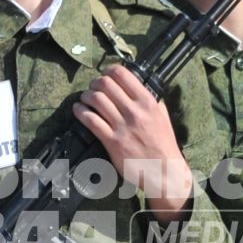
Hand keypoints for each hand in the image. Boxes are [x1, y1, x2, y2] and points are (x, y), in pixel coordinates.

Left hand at [74, 65, 195, 217]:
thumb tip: (137, 88)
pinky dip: (80, 111)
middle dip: (95, 83)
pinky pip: (90, 120)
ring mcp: (122, 127)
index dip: (109, 71)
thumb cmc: (163, 144)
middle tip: (93, 87)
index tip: (105, 74)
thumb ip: (150, 101)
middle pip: (106, 84)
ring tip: (85, 99)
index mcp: (147, 102)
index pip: (123, 75)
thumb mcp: (162, 116)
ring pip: (96, 100)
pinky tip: (79, 110)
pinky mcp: (111, 141)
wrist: (163, 171)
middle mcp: (134, 112)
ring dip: (86, 96)